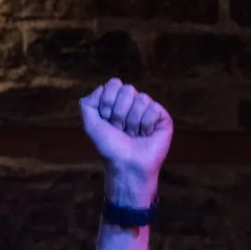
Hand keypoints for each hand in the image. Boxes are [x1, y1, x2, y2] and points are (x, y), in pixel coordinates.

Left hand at [79, 78, 174, 200]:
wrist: (126, 165)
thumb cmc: (110, 147)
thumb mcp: (91, 125)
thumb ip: (87, 103)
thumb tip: (102, 88)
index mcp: (117, 102)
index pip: (114, 84)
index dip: (107, 103)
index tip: (107, 121)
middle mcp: (133, 103)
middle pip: (127, 89)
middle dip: (120, 113)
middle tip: (121, 129)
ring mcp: (149, 109)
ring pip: (141, 99)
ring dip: (132, 121)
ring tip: (133, 134)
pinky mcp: (163, 117)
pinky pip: (153, 108)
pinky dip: (145, 125)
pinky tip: (145, 135)